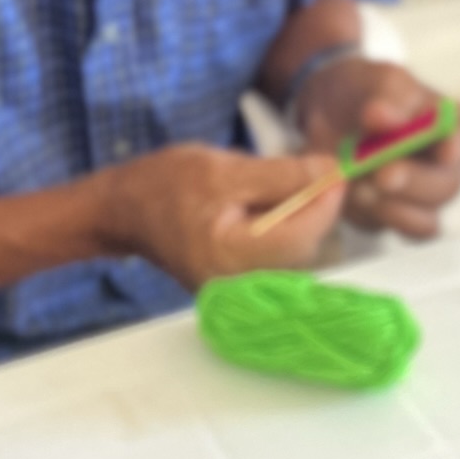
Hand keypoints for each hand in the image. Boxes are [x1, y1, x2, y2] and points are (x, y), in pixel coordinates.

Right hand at [99, 144, 345, 289]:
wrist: (123, 211)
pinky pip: (276, 258)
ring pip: (293, 254)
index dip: (325, 202)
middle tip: (312, 172)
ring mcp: (236, 290)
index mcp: (229, 257)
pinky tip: (265, 206)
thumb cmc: (165, 184)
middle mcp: (235, 285)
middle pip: (302, 249)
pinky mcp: (236, 285)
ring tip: (280, 185)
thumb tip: (330, 173)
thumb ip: (281, 175)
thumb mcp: (223, 169)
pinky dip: (281, 228)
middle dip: (312, 208)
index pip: (301, 236)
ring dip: (298, 217)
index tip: (336, 170)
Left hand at [296, 57, 459, 239]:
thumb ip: (387, 96)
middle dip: (415, 183)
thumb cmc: (365, 90)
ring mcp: (421, 198)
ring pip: (424, 222)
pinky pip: (387, 228)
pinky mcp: (391, 216)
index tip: (446, 152)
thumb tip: (385, 118)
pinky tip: (349, 196)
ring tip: (359, 186)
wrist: (328, 111)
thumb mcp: (378, 79)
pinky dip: (369, 217)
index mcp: (454, 125)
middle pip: (447, 187)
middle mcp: (447, 167)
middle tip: (384, 174)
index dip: (459, 147)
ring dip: (391, 208)